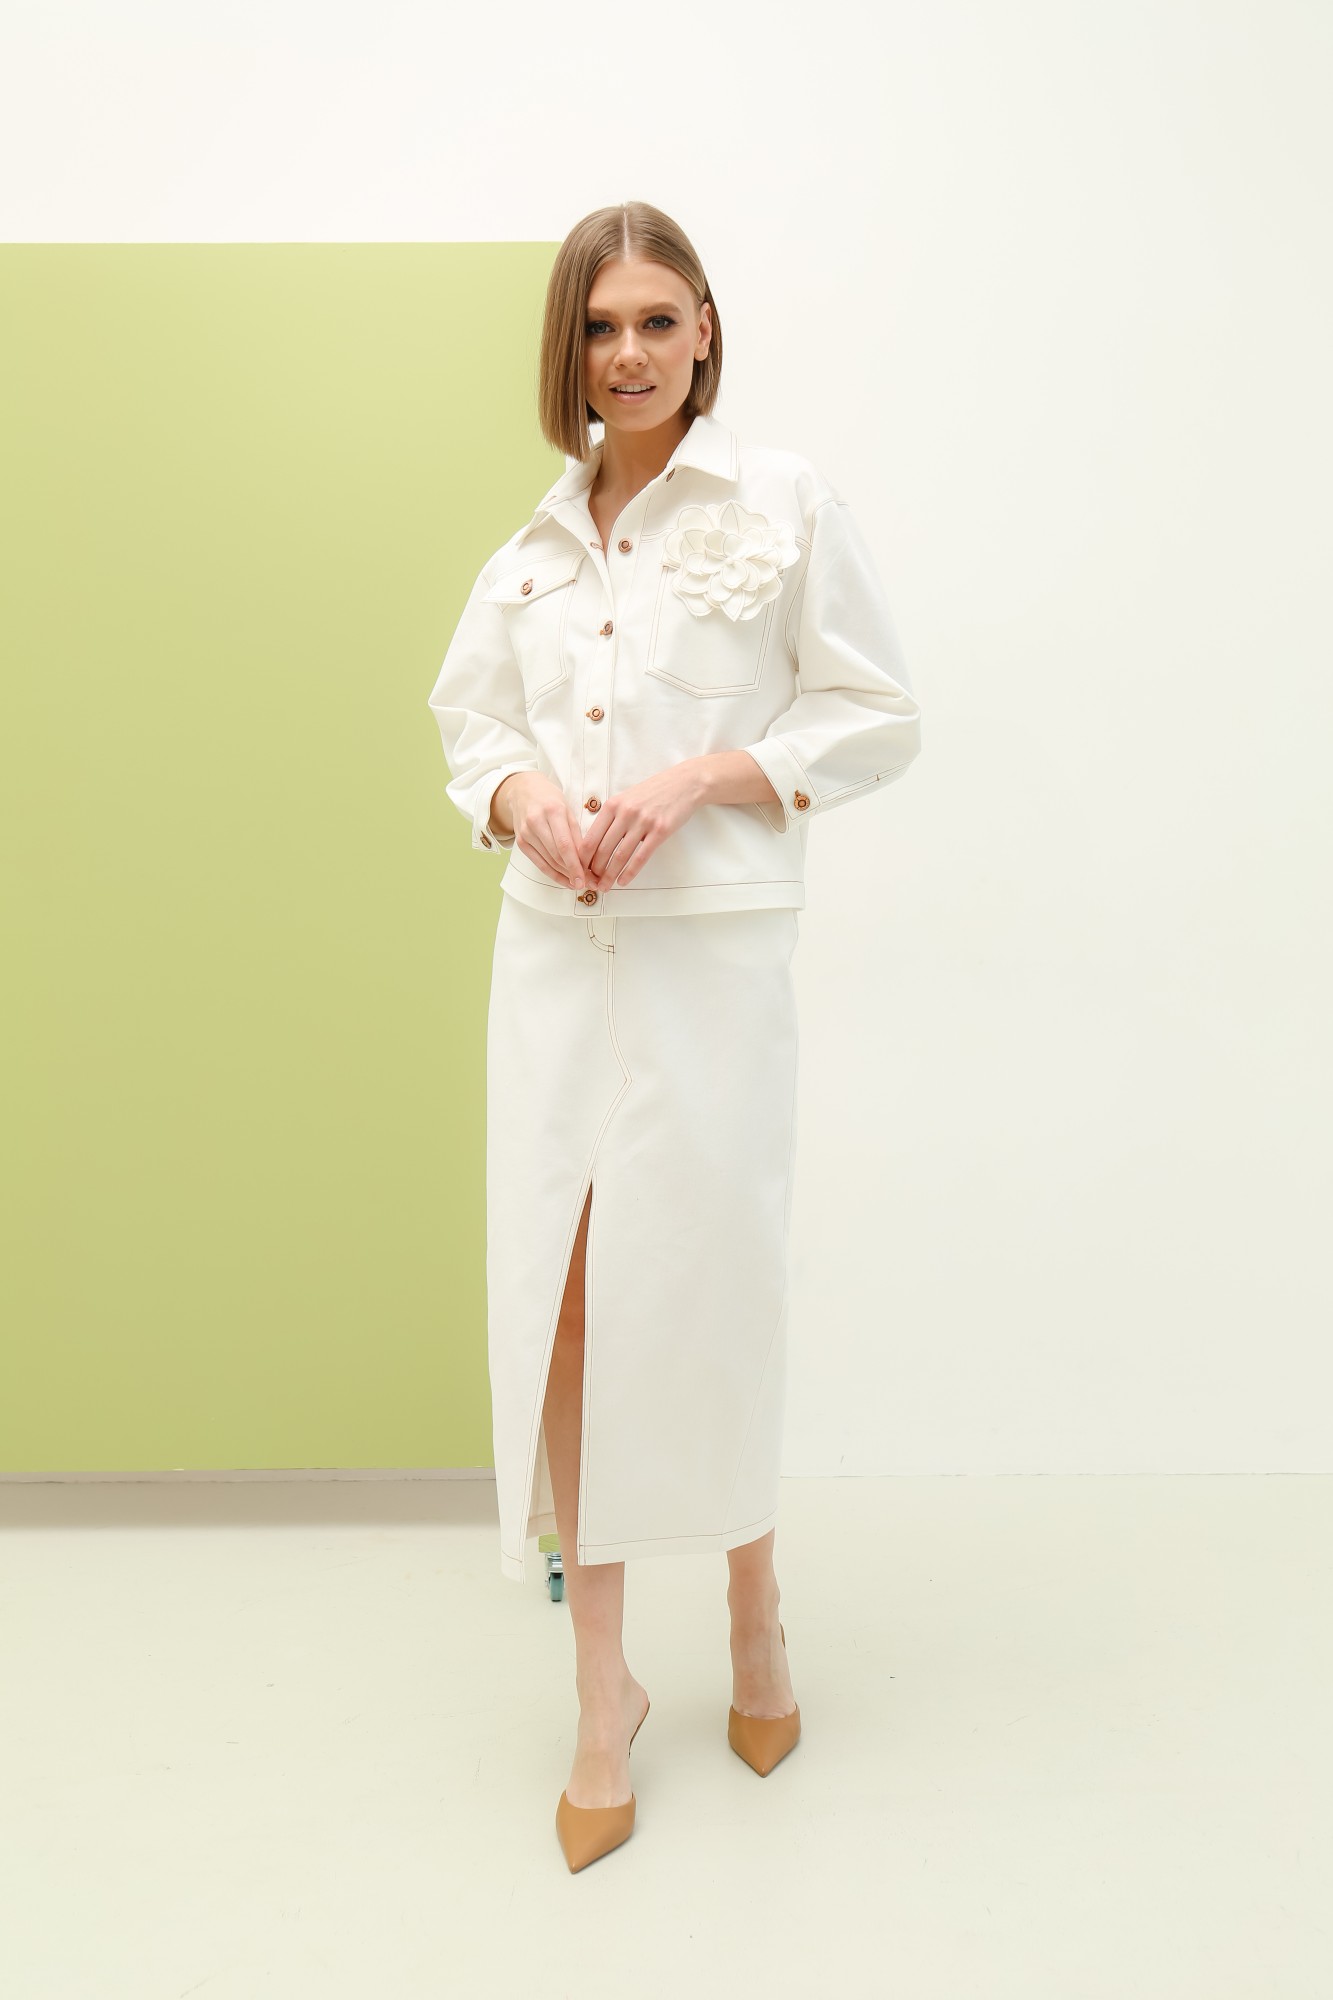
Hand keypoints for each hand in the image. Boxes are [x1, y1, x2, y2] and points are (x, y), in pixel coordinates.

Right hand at [495, 773, 593, 892]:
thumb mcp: (568, 809)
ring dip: (564, 875)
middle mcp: (536, 822)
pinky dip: (552, 873)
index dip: (576, 865)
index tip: (586, 879)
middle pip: (556, 855)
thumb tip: (587, 860)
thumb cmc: (550, 799)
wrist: (523, 790)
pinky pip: (538, 863)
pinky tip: (564, 879)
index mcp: (553, 811)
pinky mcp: (520, 842)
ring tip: (578, 883)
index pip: (565, 845)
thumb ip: (577, 833)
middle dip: (573, 872)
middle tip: (587, 883)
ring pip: (548, 861)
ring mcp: (526, 833)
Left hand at [578, 763, 705, 889]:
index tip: (580, 870)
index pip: (591, 837)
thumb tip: (596, 842)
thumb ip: (611, 817)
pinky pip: (641, 857)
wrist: (683, 783)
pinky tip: (623, 881)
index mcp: (612, 805)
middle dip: (594, 871)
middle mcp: (625, 813)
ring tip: (605, 887)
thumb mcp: (626, 798)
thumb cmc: (653, 792)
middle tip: (592, 883)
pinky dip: (630, 872)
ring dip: (610, 875)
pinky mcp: (660, 831)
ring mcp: (643, 822)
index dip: (583, 858)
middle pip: (603, 849)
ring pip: (620, 856)